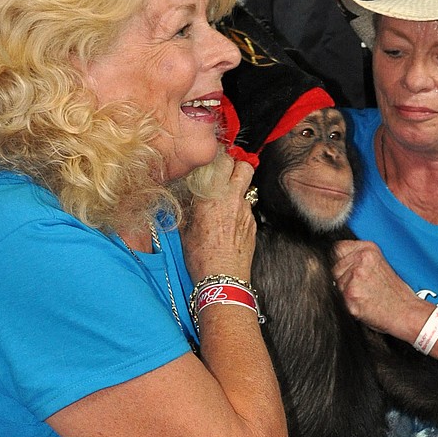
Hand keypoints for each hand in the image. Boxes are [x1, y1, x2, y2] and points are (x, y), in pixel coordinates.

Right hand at [181, 150, 256, 282]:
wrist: (223, 279)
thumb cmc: (201, 258)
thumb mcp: (185, 230)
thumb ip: (187, 207)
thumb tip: (185, 196)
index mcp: (212, 196)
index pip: (222, 161)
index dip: (218, 157)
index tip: (212, 160)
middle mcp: (232, 199)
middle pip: (243, 166)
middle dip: (235, 165)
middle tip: (224, 171)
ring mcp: (246, 211)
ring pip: (247, 187)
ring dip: (238, 187)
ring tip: (226, 198)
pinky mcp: (252, 224)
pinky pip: (248, 207)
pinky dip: (240, 208)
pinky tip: (229, 221)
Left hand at [332, 239, 423, 341]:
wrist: (406, 312)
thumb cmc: (395, 293)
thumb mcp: (379, 265)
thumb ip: (358, 259)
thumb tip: (336, 261)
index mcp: (368, 250)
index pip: (337, 248)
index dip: (337, 261)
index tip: (342, 268)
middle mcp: (360, 260)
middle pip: (333, 267)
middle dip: (340, 278)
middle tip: (359, 287)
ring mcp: (354, 277)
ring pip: (333, 283)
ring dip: (343, 292)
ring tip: (363, 296)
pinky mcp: (350, 295)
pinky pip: (337, 298)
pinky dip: (346, 304)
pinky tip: (361, 304)